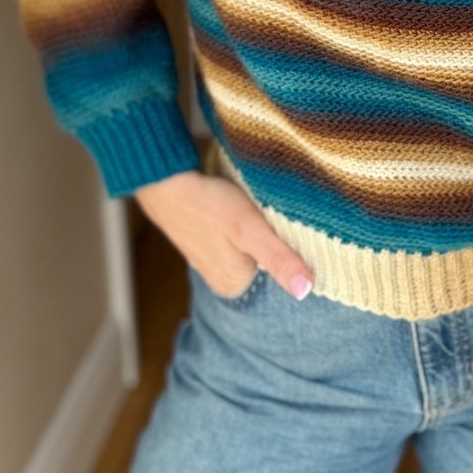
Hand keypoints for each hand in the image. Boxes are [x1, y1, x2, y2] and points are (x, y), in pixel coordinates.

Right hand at [133, 170, 314, 299]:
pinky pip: (236, 240)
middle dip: (277, 244)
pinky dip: (245, 228)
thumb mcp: (250, 229)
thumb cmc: (209, 204)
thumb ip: (278, 259)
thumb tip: (305, 290)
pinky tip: (244, 211)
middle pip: (265, 264)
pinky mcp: (206, 241)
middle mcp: (222, 279)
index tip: (303, 234)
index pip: (280, 276)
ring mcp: (211, 261)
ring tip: (265, 213)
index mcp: (235, 285)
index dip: (294, 255)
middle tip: (283, 219)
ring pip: (251, 251)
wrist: (166, 182)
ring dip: (261, 234)